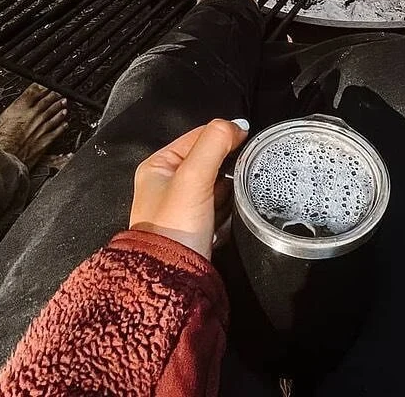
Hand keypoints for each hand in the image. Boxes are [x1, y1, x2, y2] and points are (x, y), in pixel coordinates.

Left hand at [129, 119, 247, 259]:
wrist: (172, 278)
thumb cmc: (174, 226)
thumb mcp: (193, 175)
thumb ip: (214, 143)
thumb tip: (237, 126)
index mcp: (158, 166)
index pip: (198, 135)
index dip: (223, 134)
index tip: (247, 140)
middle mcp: (167, 183)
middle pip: (209, 158)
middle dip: (228, 163)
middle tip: (245, 168)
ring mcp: (182, 206)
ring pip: (217, 181)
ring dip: (231, 184)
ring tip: (240, 190)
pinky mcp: (196, 225)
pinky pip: (220, 204)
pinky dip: (230, 203)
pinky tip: (236, 208)